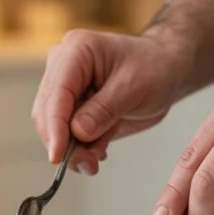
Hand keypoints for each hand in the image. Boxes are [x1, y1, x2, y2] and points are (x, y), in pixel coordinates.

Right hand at [32, 29, 187, 174]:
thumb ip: (104, 110)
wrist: (165, 70)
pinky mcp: (72, 106)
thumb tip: (78, 132)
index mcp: (76, 51)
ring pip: (53, 127)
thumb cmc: (154, 68)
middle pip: (47, 112)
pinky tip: (98, 150)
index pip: (57, 93)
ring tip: (95, 161)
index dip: (55, 127)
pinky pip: (66, 134)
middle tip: (87, 164)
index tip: (57, 156)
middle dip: (64, 143)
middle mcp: (63, 66)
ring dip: (72, 150)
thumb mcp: (134, 88)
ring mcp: (65, 87)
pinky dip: (80, 148)